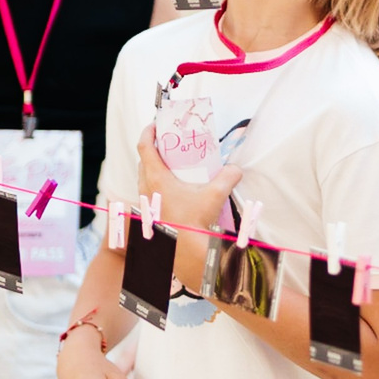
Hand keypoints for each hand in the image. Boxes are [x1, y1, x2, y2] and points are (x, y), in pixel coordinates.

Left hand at [134, 127, 242, 289]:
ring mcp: (146, 204)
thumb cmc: (194, 224)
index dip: (148, 132)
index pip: (144, 146)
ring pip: (144, 178)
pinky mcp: (150, 216)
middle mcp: (147, 189)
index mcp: (157, 179)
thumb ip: (228, 177)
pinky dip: (157, 187)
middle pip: (143, 161)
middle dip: (154, 150)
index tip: (156, 125)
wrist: (185, 253)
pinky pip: (149, 194)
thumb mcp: (215, 196)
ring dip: (154, 170)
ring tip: (171, 168)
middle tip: (168, 145)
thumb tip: (236, 169)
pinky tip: (173, 193)